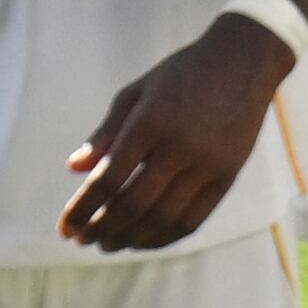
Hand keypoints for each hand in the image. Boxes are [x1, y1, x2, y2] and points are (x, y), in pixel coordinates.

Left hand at [58, 12, 289, 250]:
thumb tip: (74, 169)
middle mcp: (179, 148)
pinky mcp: (227, 177)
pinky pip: (193, 220)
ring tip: (108, 244)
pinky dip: (164, 237)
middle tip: (82, 240)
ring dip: (130, 238)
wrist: (242, 63)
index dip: (82, 209)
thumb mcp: (135, 93)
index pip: (108, 179)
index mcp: (150, 123)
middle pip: (133, 205)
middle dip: (101, 229)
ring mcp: (207, 166)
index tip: (64, 228)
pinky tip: (143, 240)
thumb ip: (105, 133)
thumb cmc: (181, 75)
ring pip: (162, 218)